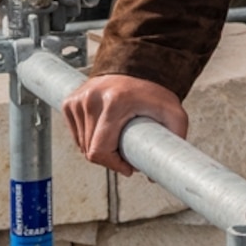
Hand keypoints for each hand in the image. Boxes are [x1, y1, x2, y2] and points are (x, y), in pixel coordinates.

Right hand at [62, 74, 186, 173]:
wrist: (138, 68)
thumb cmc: (155, 94)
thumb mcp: (175, 116)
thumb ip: (173, 143)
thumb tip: (153, 177)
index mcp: (114, 102)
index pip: (99, 150)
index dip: (113, 165)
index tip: (129, 167)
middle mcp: (92, 99)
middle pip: (90, 150)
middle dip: (110, 158)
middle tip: (127, 151)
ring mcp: (78, 99)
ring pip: (81, 144)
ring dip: (98, 148)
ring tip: (117, 139)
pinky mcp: (70, 101)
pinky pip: (76, 134)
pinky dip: (88, 139)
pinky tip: (104, 131)